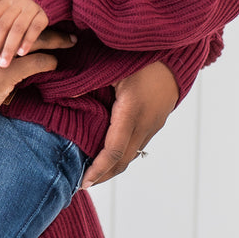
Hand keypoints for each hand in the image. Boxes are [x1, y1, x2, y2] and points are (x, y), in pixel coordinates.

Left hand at [0, 0, 49, 67]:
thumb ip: (10, 9)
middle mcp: (18, 0)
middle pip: (2, 24)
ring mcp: (32, 4)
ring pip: (16, 28)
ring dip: (9, 47)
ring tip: (3, 63)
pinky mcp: (46, 10)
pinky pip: (35, 27)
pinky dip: (28, 40)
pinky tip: (23, 53)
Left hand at [82, 61, 178, 188]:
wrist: (176, 52)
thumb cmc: (142, 56)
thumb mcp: (112, 66)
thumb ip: (88, 83)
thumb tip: (63, 97)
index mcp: (132, 111)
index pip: (114, 150)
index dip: (98, 169)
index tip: (84, 182)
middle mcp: (146, 123)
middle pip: (123, 160)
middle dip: (103, 175)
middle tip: (82, 184)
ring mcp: (153, 124)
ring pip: (132, 154)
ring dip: (113, 167)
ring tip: (92, 175)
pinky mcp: (156, 121)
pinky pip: (138, 144)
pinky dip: (122, 154)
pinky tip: (109, 155)